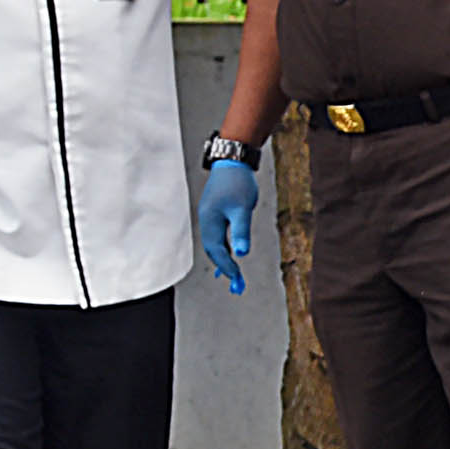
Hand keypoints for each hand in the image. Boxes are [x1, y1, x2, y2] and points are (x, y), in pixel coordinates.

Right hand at [198, 157, 260, 292]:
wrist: (233, 161)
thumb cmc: (238, 183)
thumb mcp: (243, 208)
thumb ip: (241, 231)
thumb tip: (241, 253)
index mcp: (210, 221)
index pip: (217, 250)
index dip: (227, 266)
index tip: (237, 280)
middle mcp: (207, 221)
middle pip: (213, 251)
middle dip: (225, 269)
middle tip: (237, 287)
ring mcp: (210, 218)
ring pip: (215, 245)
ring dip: (225, 261)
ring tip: (236, 279)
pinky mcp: (216, 214)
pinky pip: (218, 237)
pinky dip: (225, 250)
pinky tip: (231, 257)